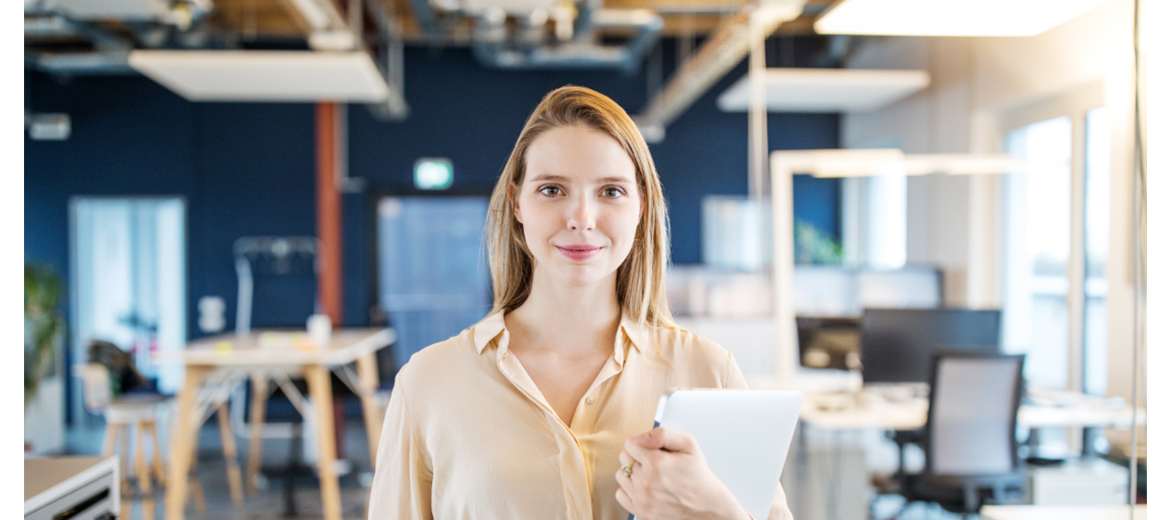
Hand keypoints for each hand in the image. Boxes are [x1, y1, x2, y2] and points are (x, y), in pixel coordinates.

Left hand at [615, 427, 749, 519]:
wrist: (707, 505)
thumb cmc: (698, 475)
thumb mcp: (688, 444)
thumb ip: (662, 434)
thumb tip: (640, 437)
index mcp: (655, 463)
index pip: (629, 444)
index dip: (642, 444)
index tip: (653, 450)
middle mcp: (645, 482)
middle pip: (624, 459)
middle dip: (636, 457)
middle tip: (653, 462)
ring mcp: (641, 498)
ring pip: (621, 475)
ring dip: (632, 473)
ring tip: (650, 475)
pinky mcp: (640, 511)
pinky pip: (620, 494)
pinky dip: (629, 490)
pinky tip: (644, 488)